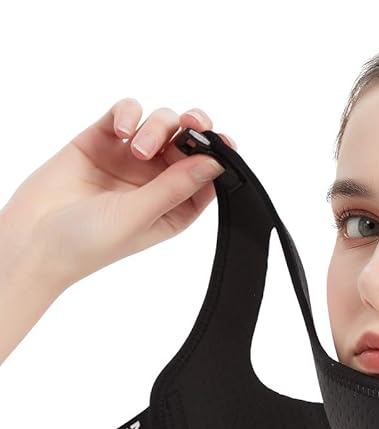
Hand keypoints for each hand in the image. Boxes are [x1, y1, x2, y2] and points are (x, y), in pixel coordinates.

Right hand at [1, 98, 236, 293]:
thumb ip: (175, 186)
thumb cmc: (88, 242)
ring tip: (136, 147)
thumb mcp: (140, 216)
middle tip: (191, 125)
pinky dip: (128, 113)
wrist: (33, 238)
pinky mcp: (102, 139)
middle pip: (189, 144)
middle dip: (194, 130)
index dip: (220, 156)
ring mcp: (130, 158)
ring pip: (161, 124)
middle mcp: (158, 180)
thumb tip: (215, 163)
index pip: (209, 176)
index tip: (223, 142)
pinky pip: (125, 113)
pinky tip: (121, 130)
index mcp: (176, 206)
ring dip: (156, 127)